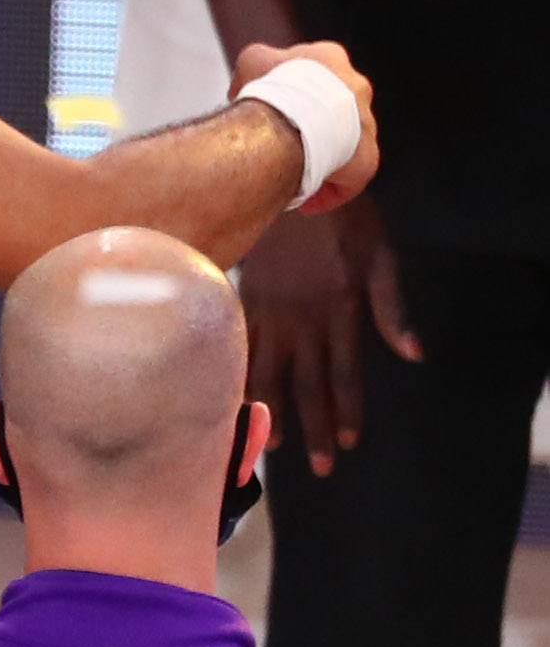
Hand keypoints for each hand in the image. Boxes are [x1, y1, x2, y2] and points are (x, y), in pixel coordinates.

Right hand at [230, 39, 377, 211]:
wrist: (287, 116)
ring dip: (320, 160)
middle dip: (310, 129)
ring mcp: (366, 124)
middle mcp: (356, 88)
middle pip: (332, 112)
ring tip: (292, 177)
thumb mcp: (251, 59)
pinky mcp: (366, 159)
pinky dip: (328, 192)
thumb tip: (246, 87)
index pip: (315, 75)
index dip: (291, 94)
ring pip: (342, 147)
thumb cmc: (269, 86)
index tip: (273, 109)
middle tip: (282, 145)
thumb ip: (257, 65)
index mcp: (331, 58)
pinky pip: (348, 180)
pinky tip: (306, 202)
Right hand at [238, 195, 419, 475]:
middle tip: (319, 467)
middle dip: (314, 427)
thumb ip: (392, 307)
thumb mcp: (383, 257)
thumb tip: (414, 354)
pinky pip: (240, 343)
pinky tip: (234, 397)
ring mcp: (270, 310)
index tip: (348, 443)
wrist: (296, 179)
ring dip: (273, 411)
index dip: (346, 409)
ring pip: (270, 371)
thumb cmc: (347, 217)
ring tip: (273, 446)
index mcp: (340, 310)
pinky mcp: (246, 296)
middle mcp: (303, 319)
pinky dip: (237, 374)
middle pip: (308, 383)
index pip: (344, 372)